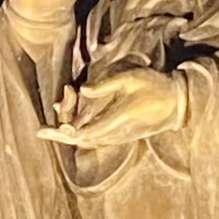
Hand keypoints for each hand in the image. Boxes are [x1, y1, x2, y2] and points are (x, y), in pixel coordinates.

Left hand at [39, 68, 185, 148]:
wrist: (177, 104)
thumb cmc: (154, 86)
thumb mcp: (130, 78)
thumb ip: (105, 85)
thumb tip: (82, 90)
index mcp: (116, 119)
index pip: (85, 132)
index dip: (65, 133)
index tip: (49, 129)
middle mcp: (115, 132)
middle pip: (82, 139)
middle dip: (61, 134)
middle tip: (41, 131)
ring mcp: (119, 135)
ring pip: (88, 139)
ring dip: (70, 131)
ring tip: (53, 122)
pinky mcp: (122, 134)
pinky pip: (97, 136)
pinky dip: (82, 130)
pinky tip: (72, 122)